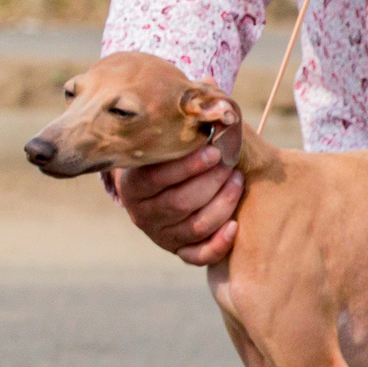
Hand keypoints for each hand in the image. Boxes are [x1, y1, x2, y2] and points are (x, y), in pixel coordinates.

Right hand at [108, 142, 242, 263]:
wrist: (154, 186)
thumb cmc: (165, 157)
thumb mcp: (161, 145)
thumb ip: (179, 133)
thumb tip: (215, 111)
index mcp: (130, 186)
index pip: (156, 178)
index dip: (188, 166)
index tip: (214, 150)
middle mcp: (141, 214)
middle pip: (179, 203)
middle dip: (211, 182)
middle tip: (230, 164)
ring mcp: (160, 235)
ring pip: (195, 227)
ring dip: (222, 203)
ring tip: (237, 180)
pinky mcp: (178, 250)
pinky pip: (198, 255)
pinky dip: (218, 244)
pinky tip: (235, 226)